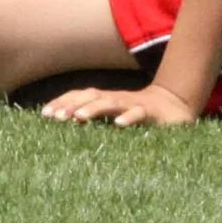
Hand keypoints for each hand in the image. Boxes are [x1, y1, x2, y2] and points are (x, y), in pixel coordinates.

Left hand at [40, 82, 200, 128]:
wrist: (176, 107)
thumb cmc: (140, 114)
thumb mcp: (115, 117)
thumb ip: (97, 119)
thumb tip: (70, 125)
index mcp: (105, 100)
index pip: (79, 96)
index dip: (62, 103)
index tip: (45, 115)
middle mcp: (116, 99)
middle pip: (90, 96)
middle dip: (72, 105)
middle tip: (55, 118)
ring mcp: (133, 104)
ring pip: (111, 103)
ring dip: (94, 109)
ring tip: (78, 118)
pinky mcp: (151, 113)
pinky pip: (139, 114)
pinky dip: (129, 118)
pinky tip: (118, 125)